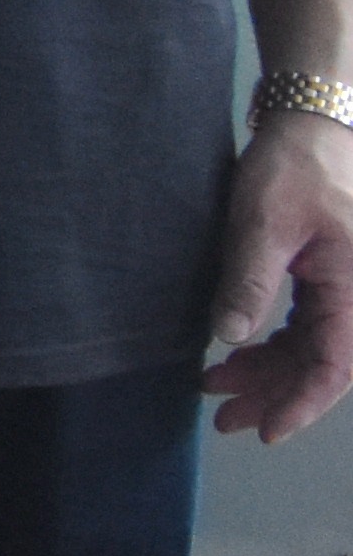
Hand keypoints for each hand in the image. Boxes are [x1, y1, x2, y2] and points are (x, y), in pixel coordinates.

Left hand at [212, 111, 352, 443]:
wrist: (311, 125)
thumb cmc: (295, 167)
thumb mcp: (262, 223)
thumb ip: (249, 282)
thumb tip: (230, 338)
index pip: (332, 367)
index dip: (299, 404)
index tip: (265, 430)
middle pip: (321, 366)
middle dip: (273, 394)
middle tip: (224, 417)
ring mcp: (347, 290)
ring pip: (312, 350)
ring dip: (268, 373)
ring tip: (216, 387)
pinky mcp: (330, 280)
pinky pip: (307, 328)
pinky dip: (272, 346)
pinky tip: (235, 355)